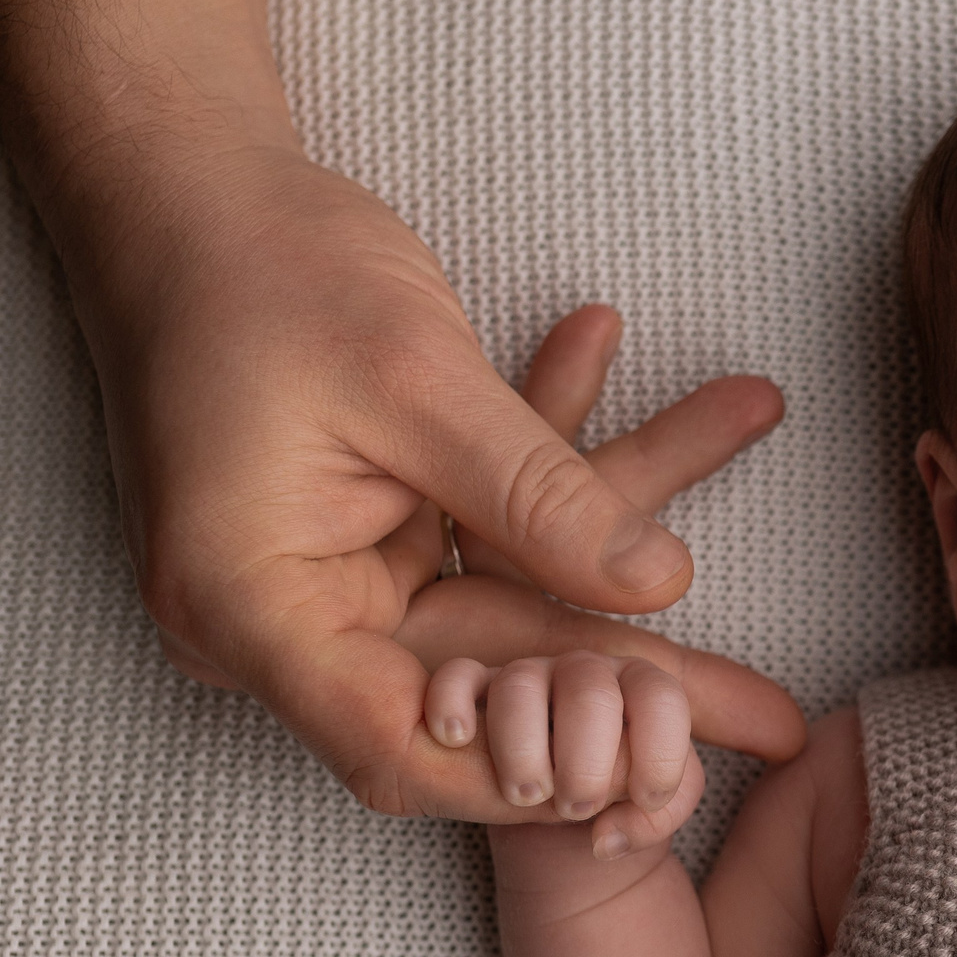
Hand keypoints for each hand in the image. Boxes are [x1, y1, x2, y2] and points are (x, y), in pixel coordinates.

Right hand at [81, 148, 802, 817]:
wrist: (185, 185)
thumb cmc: (260, 265)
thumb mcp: (416, 380)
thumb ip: (540, 496)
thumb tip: (664, 586)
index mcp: (252, 609)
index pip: (402, 750)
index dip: (535, 769)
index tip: (662, 771)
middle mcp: (282, 619)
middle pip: (482, 690)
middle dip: (635, 683)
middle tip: (771, 712)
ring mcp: (328, 579)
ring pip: (509, 604)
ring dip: (631, 554)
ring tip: (768, 522)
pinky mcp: (371, 534)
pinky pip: (492, 539)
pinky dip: (580, 487)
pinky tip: (708, 411)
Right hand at [424, 652, 705, 859]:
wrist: (565, 804)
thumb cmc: (617, 795)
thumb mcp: (653, 808)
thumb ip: (653, 819)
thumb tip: (603, 840)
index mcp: (641, 689)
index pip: (662, 698)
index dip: (659, 755)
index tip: (644, 800)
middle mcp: (587, 672)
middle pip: (590, 693)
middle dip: (585, 763)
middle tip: (577, 809)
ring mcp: (529, 675)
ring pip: (520, 685)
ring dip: (521, 749)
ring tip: (526, 796)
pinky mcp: (476, 689)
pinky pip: (456, 677)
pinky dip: (451, 704)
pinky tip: (457, 741)